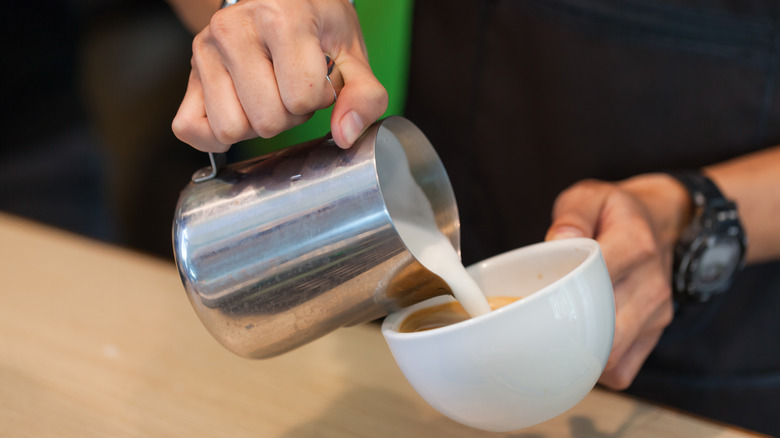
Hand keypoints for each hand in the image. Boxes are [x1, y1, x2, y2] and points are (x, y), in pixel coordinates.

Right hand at [172, 0, 387, 151]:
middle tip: (291, 88)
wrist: (278, 2)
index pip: (302, 96)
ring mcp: (205, 51)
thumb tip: (345, 135)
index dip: (318, 99)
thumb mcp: (351, 54)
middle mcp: (234, 29)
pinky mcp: (188, 75)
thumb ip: (364, 96)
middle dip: (288, 114)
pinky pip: (191, 130)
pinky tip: (240, 110)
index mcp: (281, 18)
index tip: (317, 77)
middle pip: (267, 120)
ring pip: (231, 129)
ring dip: (256, 124)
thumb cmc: (316, 28)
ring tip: (268, 94)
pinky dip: (217, 134)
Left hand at [545, 174, 690, 388]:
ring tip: (552, 334)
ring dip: (579, 352)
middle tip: (533, 322)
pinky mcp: (655, 334)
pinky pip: (623, 369)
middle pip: (604, 328)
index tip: (535, 293)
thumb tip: (558, 240)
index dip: (563, 290)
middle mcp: (651, 283)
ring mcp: (656, 313)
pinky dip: (597, 367)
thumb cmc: (615, 212)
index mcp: (635, 244)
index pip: (599, 275)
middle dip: (564, 331)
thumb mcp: (591, 196)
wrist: (663, 222)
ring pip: (613, 355)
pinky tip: (578, 346)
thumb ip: (572, 214)